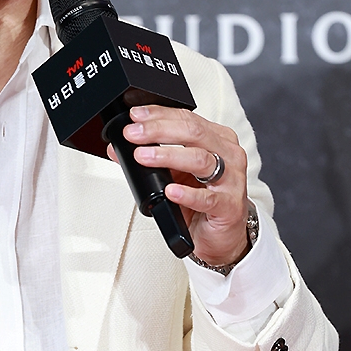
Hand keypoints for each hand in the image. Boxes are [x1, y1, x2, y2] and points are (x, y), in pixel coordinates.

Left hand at [109, 104, 249, 267]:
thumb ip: (152, 159)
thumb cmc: (204, 201)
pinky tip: (170, 190)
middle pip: (193, 133)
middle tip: (134, 134)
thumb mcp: (175, 175)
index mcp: (217, 139)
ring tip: (144, 157)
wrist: (222, 235)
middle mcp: (228, 155)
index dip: (159, 115)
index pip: (187, 118)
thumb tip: (119, 150)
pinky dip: (187, 193)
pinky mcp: (229, 206)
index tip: (136, 117)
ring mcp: (231, 180)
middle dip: (159, 131)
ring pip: (200, 159)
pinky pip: (207, 198)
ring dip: (168, 156)